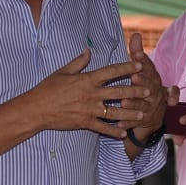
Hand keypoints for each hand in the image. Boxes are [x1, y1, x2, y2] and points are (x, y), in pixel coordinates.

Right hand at [30, 48, 148, 138]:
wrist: (36, 109)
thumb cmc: (48, 88)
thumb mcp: (62, 71)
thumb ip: (78, 62)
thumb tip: (88, 51)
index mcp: (87, 79)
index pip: (111, 71)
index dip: (127, 67)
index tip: (140, 65)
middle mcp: (91, 94)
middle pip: (118, 92)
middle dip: (135, 91)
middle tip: (149, 91)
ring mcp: (89, 109)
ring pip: (115, 111)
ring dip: (130, 113)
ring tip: (142, 114)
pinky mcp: (85, 122)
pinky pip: (103, 128)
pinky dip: (114, 131)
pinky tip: (124, 133)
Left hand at [118, 33, 166, 137]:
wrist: (153, 115)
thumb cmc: (145, 87)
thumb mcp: (143, 71)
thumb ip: (138, 54)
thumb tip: (136, 34)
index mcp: (153, 79)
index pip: (150, 68)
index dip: (144, 61)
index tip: (136, 54)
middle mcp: (155, 93)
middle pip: (151, 87)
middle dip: (143, 82)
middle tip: (134, 78)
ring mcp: (151, 108)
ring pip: (143, 106)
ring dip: (134, 104)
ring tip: (123, 102)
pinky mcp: (145, 122)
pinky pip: (136, 123)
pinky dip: (128, 124)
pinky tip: (118, 124)